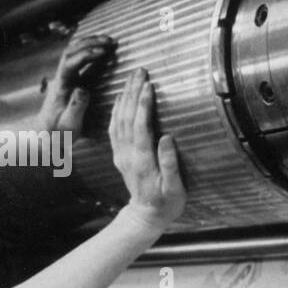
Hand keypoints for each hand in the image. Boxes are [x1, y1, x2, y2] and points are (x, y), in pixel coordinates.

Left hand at [35, 33, 115, 136]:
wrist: (47, 135)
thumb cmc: (58, 133)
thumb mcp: (69, 124)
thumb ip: (76, 107)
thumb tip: (83, 89)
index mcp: (61, 87)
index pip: (70, 63)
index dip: (86, 54)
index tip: (103, 52)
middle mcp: (61, 78)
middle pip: (71, 51)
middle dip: (90, 42)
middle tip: (110, 41)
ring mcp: (64, 77)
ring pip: (73, 52)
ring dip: (90, 43)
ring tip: (109, 41)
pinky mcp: (69, 79)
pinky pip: (78, 58)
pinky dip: (89, 49)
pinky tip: (102, 49)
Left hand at [109, 68, 185, 231]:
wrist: (146, 216)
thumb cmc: (166, 203)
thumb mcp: (174, 188)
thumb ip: (170, 163)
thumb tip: (167, 138)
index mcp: (142, 160)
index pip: (140, 126)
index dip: (143, 104)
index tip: (149, 85)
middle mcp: (127, 154)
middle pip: (126, 117)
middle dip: (132, 92)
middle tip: (140, 71)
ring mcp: (121, 154)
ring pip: (118, 120)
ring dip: (124, 97)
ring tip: (132, 78)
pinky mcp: (119, 155)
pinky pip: (114, 128)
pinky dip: (116, 110)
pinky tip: (121, 98)